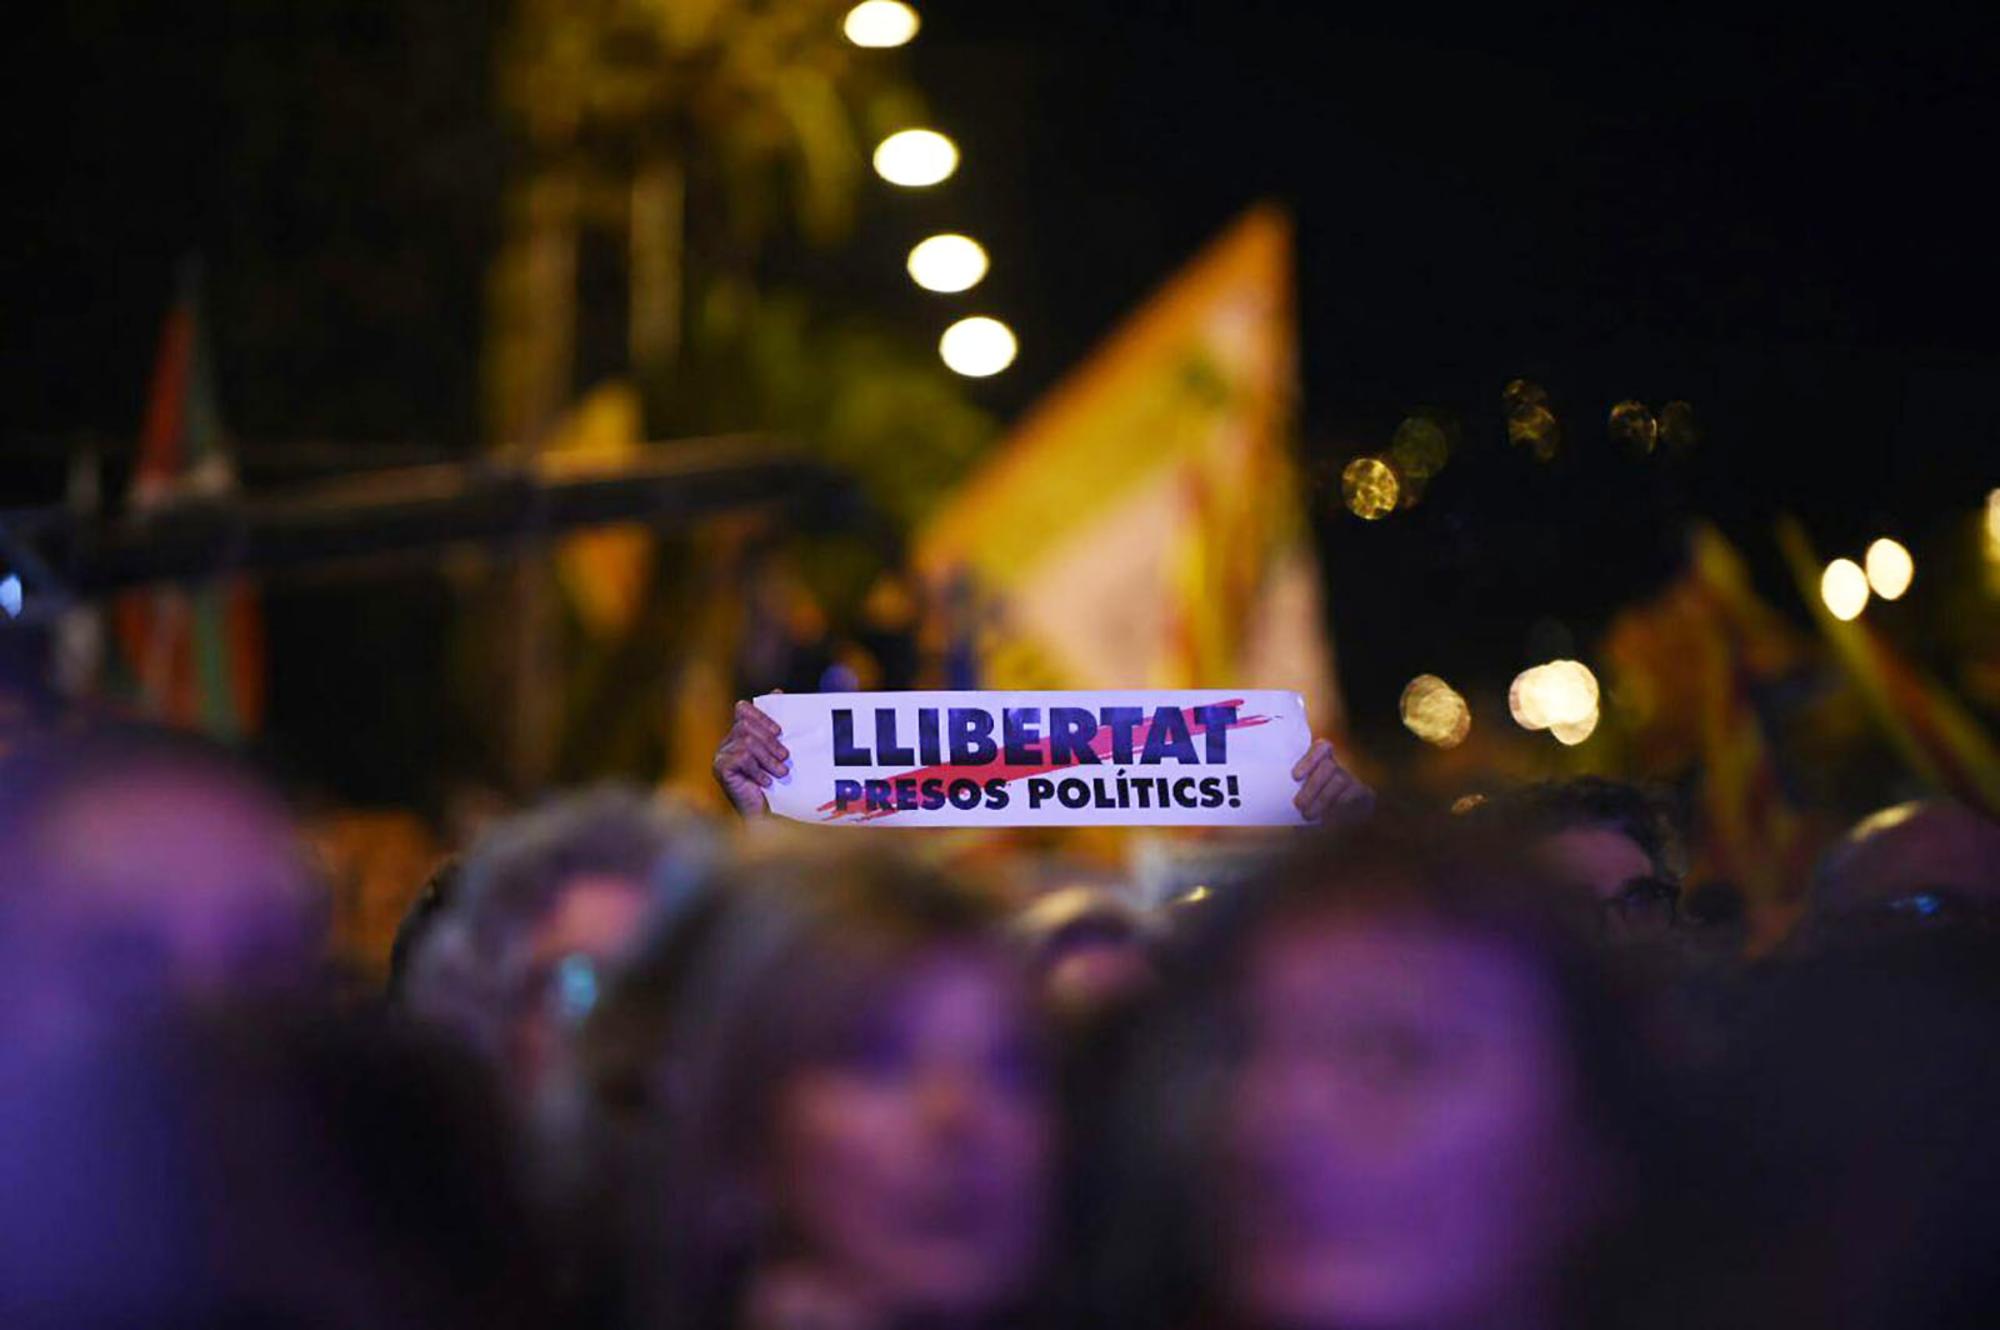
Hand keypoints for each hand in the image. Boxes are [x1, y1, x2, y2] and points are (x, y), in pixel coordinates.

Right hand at [715, 697, 788, 818]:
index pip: (743, 711)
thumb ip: (776, 729)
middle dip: (770, 740)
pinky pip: (741, 757)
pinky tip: (766, 783)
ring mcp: (720, 756)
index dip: (762, 716)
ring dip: (768, 757)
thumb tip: (777, 692)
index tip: (780, 731)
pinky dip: (758, 770)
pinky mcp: (720, 769)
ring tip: (781, 772)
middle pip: (746, 725)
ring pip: (746, 740)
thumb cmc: (775, 787)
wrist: (766, 819)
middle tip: (786, 757)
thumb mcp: (779, 754)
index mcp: (739, 736)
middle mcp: (726, 744)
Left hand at [1291, 738, 1373, 824]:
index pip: (1320, 748)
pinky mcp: (1364, 792)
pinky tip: (1326, 818)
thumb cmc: (1308, 808)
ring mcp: (1350, 778)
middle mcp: (1336, 767)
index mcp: (1318, 761)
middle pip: (1328, 765)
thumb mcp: (1299, 798)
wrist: (1337, 826)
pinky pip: (1354, 793)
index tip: (1295, 777)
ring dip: (1322, 799)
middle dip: (1312, 785)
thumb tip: (1280, 796)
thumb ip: (1295, 792)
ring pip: (1340, 779)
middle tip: (1299, 805)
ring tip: (1308, 815)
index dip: (1309, 759)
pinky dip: (1338, 806)